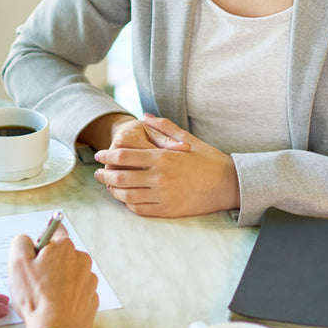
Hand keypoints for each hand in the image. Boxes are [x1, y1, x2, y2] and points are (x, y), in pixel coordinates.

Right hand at [8, 228, 99, 327]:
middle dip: (49, 263)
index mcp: (65, 247)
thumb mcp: (17, 263)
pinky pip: (76, 292)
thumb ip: (20, 242)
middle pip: (62, 254)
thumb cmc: (38, 299)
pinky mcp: (91, 299)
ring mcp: (89, 281)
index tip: (35, 253)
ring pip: (70, 274)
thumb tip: (26, 240)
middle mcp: (81, 260)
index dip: (42, 241)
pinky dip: (66, 296)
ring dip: (58, 281)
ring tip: (44, 297)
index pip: (55, 229)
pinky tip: (55, 306)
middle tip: (34, 280)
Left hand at [92, 115, 239, 217]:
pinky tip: (127, 199)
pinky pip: (140, 209)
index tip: (99, 155)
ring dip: (114, 192)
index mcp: (163, 158)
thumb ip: (165, 127)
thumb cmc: (210, 161)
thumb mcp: (188, 140)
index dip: (107, 155)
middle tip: (97, 174)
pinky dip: (129, 204)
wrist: (230, 185)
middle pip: (120, 178)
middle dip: (104, 176)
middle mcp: (160, 178)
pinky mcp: (168, 211)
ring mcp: (163, 196)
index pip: (124, 156)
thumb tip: (145, 116)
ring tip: (109, 187)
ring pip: (127, 196)